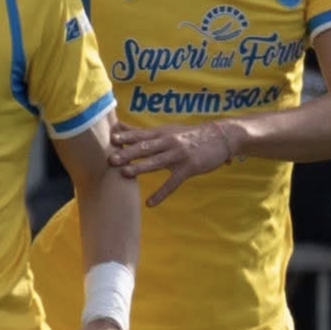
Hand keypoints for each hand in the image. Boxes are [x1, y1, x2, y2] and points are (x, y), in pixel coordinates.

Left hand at [109, 120, 237, 206]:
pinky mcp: (189, 168)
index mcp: (162, 133)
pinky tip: (150, 203)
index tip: (109, 139)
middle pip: (145, 147)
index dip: (125, 137)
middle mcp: (168, 142)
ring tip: (125, 173)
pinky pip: (172, 183)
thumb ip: (144, 132)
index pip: (140, 134)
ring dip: (141, 167)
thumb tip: (121, 126)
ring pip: (157, 162)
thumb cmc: (190, 135)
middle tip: (111, 159)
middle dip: (128, 153)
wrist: (221, 137)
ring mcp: (178, 155)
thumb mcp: (167, 130)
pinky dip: (161, 193)